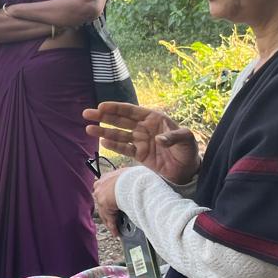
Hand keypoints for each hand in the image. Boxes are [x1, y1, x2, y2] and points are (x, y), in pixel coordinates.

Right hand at [83, 102, 200, 185]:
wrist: (188, 171)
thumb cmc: (189, 151)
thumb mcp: (187, 140)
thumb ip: (173, 137)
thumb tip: (158, 139)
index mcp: (154, 119)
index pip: (132, 111)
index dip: (116, 108)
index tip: (102, 106)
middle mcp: (144, 128)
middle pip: (120, 121)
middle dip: (104, 117)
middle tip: (88, 113)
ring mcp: (140, 141)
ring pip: (119, 134)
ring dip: (104, 131)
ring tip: (88, 129)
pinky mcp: (139, 154)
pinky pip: (124, 148)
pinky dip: (114, 146)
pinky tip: (103, 142)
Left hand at [93, 168, 127, 237]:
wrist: (130, 180)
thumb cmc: (133, 176)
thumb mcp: (129, 174)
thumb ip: (127, 179)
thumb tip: (135, 181)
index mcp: (106, 177)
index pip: (105, 190)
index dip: (109, 198)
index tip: (112, 204)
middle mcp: (100, 187)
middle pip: (103, 203)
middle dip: (108, 212)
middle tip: (115, 218)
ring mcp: (101, 197)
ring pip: (105, 213)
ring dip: (111, 222)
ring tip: (116, 229)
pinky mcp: (105, 208)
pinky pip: (110, 220)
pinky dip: (114, 227)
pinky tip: (116, 233)